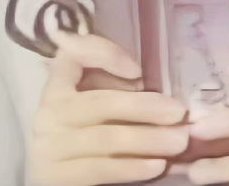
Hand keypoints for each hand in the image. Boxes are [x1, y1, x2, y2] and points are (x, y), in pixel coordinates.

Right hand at [28, 32, 188, 185]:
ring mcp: (50, 146)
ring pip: (106, 138)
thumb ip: (109, 91)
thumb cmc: (80, 142)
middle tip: (180, 112)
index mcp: (56, 88)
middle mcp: (48, 113)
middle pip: (101, 103)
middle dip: (145, 106)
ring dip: (148, 139)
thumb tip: (151, 84)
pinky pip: (100, 170)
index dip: (104, 55)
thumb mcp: (90, 109)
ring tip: (179, 141)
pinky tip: (157, 166)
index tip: (138, 69)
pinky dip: (131, 167)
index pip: (73, 55)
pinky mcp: (57, 178)